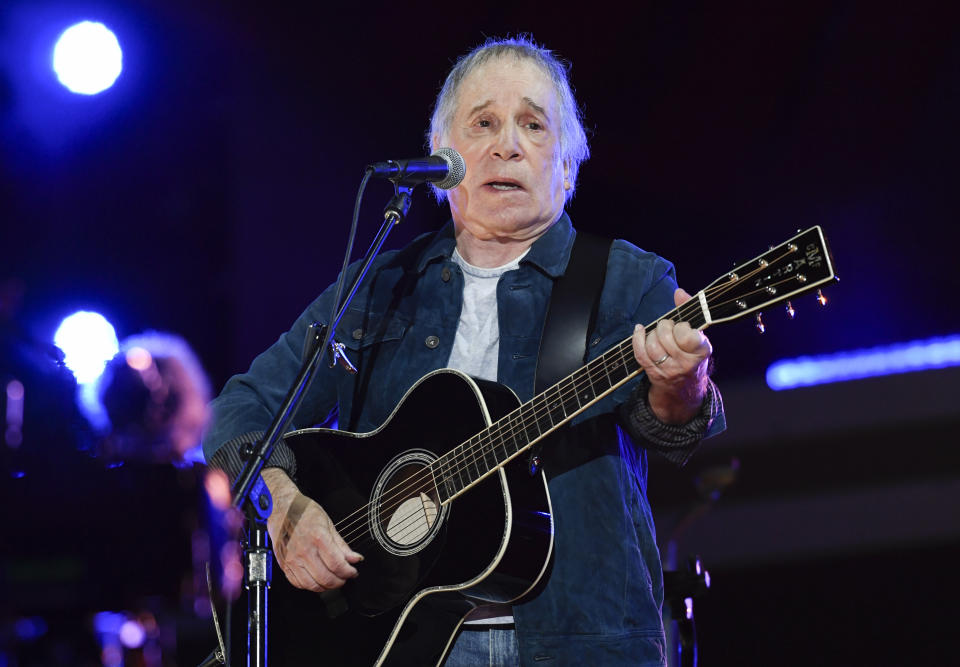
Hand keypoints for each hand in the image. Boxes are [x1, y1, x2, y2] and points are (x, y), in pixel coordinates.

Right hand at [262, 468, 362, 591]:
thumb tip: (355, 558)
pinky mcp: (284, 564)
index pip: (337, 564)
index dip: (349, 572)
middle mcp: (304, 551)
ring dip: (326, 587)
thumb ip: (341, 544)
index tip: (353, 572)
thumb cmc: (303, 512)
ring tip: (333, 580)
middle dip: (340, 581)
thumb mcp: (328, 523)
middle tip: (345, 577)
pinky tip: (316, 580)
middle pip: (326, 578)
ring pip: (312, 585)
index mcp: (318, 538)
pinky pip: (297, 583)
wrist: (281, 508)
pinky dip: (309, 586)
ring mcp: (292, 559)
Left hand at [631, 288, 712, 423]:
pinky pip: (640, 354)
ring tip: (657, 333)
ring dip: (651, 334)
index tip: (681, 326)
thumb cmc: (691, 352)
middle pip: (665, 338)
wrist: (686, 385)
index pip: (686, 335)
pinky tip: (639, 330)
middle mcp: (686, 364)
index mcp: (701, 351)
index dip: (680, 326)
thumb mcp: (697, 333)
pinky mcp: (654, 374)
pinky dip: (637, 339)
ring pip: (652, 347)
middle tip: (667, 327)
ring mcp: (669, 371)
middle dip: (663, 327)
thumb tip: (678, 292)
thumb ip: (688, 310)